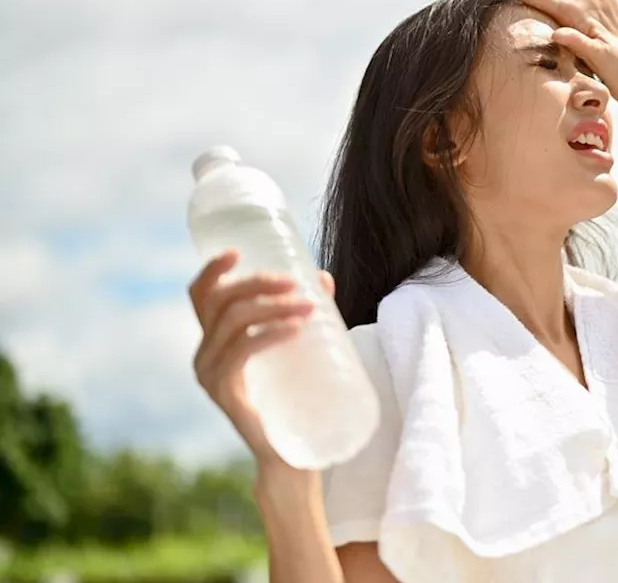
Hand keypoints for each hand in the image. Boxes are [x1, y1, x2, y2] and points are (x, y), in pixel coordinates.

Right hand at [188, 250, 332, 470]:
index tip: (239, 252)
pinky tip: (295, 328)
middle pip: (222, 301)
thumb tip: (323, 278)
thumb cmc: (294, 399)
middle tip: (298, 283)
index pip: (202, 297)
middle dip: (259, 283)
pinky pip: (243, 351)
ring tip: (310, 306)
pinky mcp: (225, 392)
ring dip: (273, 306)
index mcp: (214, 342)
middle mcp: (204, 355)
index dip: (214, 270)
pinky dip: (271, 333)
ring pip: (234, 321)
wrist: (291, 456)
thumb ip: (303, 314)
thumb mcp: (295, 349)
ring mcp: (210, 374)